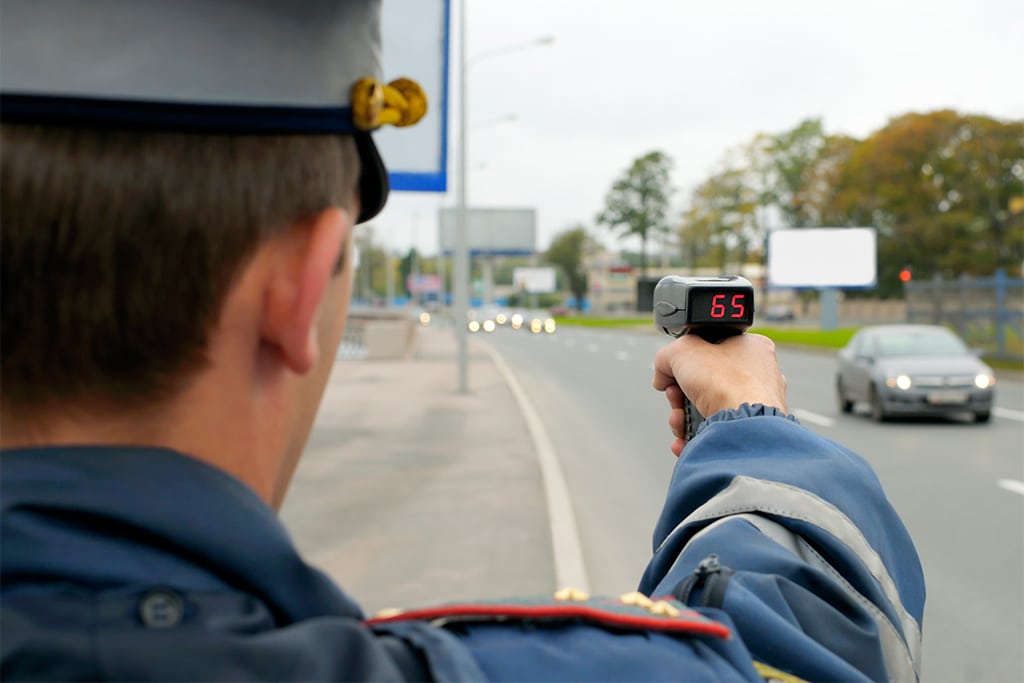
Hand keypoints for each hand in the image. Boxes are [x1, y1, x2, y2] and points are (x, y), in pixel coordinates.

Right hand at [653, 334, 786, 456]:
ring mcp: (754, 405)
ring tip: (679, 420)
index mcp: (753, 348)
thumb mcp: (682, 350)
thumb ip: (666, 356)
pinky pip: (714, 430)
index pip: (710, 349)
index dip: (686, 361)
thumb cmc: (725, 382)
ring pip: (706, 408)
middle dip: (680, 394)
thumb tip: (662, 376)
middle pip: (703, 382)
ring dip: (682, 416)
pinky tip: (684, 437)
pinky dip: (694, 435)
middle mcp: (758, 376)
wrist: (741, 424)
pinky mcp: (747, 431)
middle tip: (675, 397)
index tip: (674, 371)